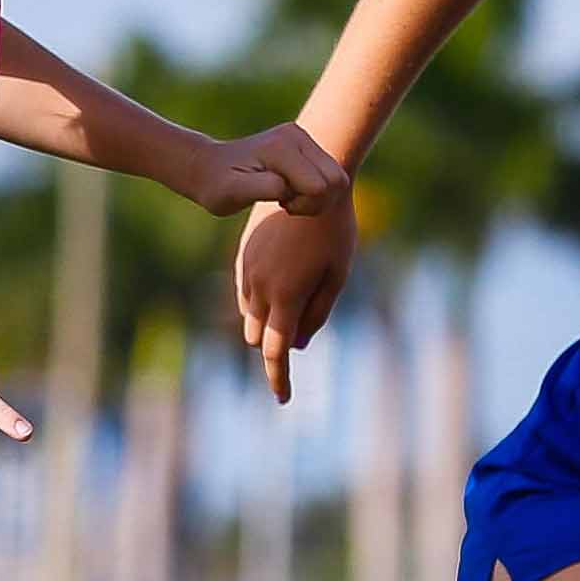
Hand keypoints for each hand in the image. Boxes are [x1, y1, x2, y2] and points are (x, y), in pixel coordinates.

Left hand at [180, 123, 348, 218]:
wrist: (209, 166)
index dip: (305, 204)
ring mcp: (302, 137)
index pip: (321, 186)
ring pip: (337, 179)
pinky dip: (315, 191)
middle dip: (316, 201)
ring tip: (286, 198)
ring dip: (316, 197)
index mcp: (282, 148)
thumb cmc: (217, 185)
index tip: (280, 204)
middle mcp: (297, 136)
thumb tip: (287, 187)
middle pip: (337, 180)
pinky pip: (330, 175)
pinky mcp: (305, 144)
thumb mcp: (232, 193)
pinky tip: (288, 191)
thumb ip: (262, 188)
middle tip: (285, 204)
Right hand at [236, 194, 355, 402]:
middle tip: (298, 345)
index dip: (280, 380)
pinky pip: (244, 293)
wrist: (310, 180)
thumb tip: (297, 344)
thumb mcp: (336, 274)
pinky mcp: (243, 255)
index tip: (284, 400)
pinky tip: (280, 289)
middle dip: (274, 348)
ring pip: (249, 316)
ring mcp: (247, 270)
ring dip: (266, 325)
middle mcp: (260, 287)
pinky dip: (258, 304)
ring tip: (293, 311)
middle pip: (258, 338)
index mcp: (286, 296)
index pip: (277, 353)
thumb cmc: (334, 229)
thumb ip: (317, 312)